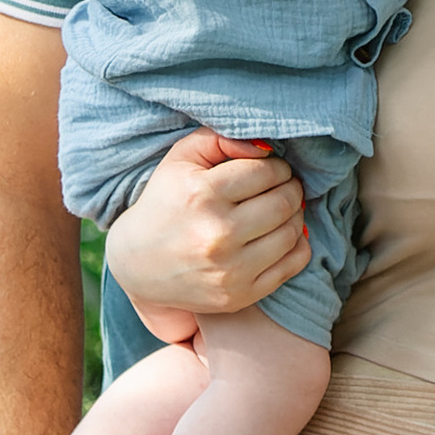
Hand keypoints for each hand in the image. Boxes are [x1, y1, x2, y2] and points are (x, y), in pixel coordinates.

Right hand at [103, 127, 308, 320]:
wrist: (138, 264)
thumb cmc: (165, 203)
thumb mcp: (181, 159)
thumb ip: (221, 140)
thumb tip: (266, 149)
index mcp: (202, 195)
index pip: (266, 172)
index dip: (277, 167)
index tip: (272, 170)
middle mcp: (218, 234)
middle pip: (284, 201)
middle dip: (290, 188)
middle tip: (283, 187)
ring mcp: (231, 270)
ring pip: (291, 232)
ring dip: (294, 215)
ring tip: (281, 209)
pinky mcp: (240, 294)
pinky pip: (293, 264)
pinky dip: (297, 245)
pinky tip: (280, 235)